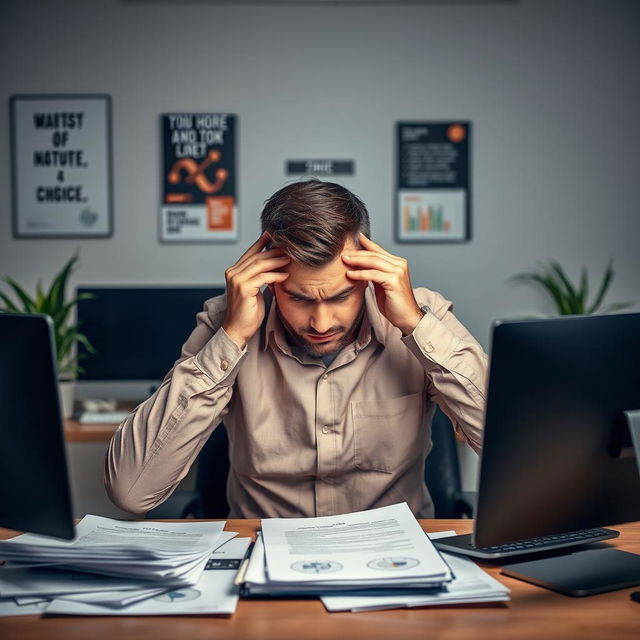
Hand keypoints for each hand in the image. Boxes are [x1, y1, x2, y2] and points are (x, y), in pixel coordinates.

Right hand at [222, 233, 289, 347]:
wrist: (238, 329)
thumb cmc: (248, 312)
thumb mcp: (253, 290)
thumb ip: (258, 277)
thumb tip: (273, 266)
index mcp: (234, 272)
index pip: (250, 253)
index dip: (262, 243)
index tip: (273, 236)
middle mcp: (233, 273)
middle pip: (256, 257)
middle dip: (273, 251)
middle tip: (288, 248)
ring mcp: (237, 280)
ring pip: (260, 264)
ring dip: (277, 261)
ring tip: (289, 259)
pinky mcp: (243, 288)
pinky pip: (264, 277)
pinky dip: (276, 275)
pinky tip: (285, 276)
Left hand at [342, 233, 422, 334]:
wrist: (407, 318)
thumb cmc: (394, 304)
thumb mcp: (382, 285)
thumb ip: (375, 274)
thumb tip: (360, 267)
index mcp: (398, 263)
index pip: (379, 250)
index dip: (367, 244)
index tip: (355, 238)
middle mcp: (399, 264)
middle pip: (374, 254)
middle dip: (357, 253)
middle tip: (344, 253)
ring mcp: (398, 272)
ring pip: (373, 261)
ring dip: (357, 261)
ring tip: (344, 261)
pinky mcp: (394, 281)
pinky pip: (373, 274)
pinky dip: (360, 274)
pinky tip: (350, 274)